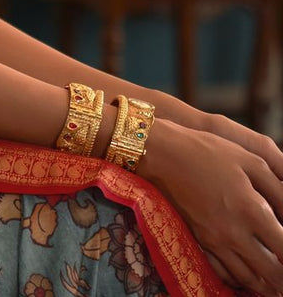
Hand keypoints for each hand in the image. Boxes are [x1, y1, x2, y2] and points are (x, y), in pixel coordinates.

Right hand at [140, 118, 282, 296]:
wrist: (162, 154)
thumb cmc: (207, 151)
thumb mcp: (250, 159)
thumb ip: (278, 188)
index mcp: (250, 209)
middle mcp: (233, 232)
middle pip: (272, 272)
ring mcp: (215, 240)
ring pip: (249, 278)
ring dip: (268, 284)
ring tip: (278, 283)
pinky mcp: (200, 241)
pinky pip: (225, 274)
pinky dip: (242, 280)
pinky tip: (250, 275)